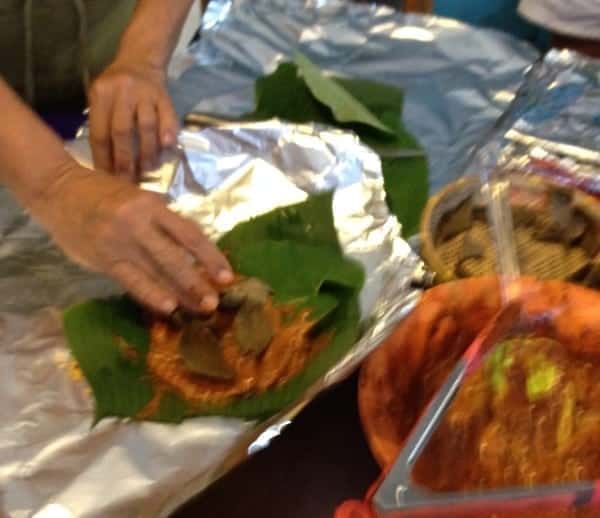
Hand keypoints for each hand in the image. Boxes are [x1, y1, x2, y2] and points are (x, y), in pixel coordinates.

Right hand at [33, 162, 232, 313]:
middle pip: (175, 256)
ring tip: (198, 309)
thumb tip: (190, 251)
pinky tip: (167, 307)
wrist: (58, 190)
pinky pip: (131, 280)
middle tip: (215, 301)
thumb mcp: (138, 198)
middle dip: (198, 280)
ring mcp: (119, 242)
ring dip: (180, 292)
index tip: (227, 275)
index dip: (210, 256)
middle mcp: (138, 223)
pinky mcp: (103, 258)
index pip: (189, 234)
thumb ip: (161, 222)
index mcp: (152, 205)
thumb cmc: (103, 193)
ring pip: (156, 271)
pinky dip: (151, 294)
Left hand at [88, 60, 178, 180]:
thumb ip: (100, 125)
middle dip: (125, 160)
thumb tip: (104, 164)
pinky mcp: (164, 96)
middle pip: (122, 132)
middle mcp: (122, 91)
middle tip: (128, 180)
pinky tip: (167, 149)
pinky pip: (167, 118)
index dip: (103, 158)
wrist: (140, 60)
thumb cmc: (116, 88)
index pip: (100, 132)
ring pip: (146, 127)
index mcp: (100, 94)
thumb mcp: (100, 98)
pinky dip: (167, 134)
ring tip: (147, 169)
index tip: (107, 178)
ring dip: (147, 152)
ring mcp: (145, 93)